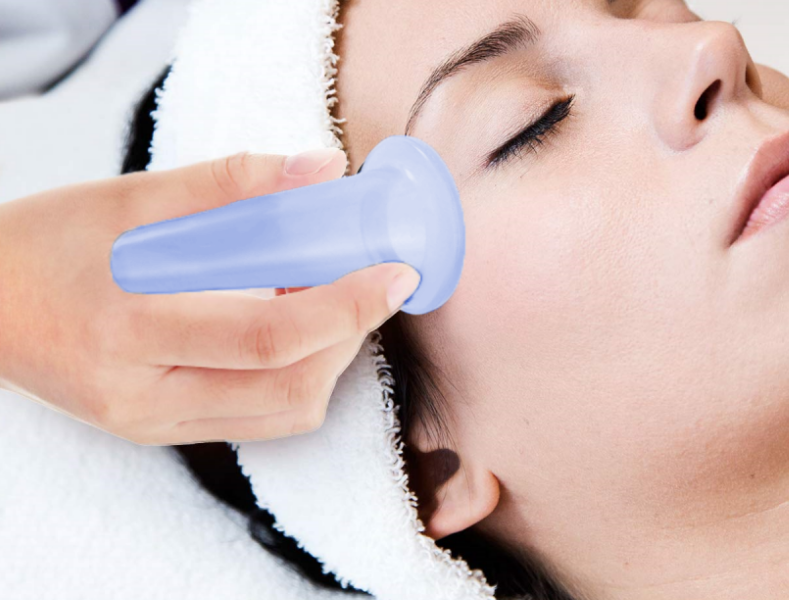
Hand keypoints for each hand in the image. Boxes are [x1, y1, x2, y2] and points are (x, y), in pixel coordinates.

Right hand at [0, 149, 420, 444]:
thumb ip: (230, 182)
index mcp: (131, 330)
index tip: (395, 271)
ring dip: (330, 360)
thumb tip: (323, 168)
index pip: (267, 335)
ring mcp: (152, 424)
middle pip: (287, 386)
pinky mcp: (160, 433)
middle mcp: (144, 396)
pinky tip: (295, 334)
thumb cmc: (46, 245)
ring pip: (281, 413)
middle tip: (372, 281)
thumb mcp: (127, 199)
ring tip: (332, 302)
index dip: (345, 306)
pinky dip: (297, 379)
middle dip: (351, 334)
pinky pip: (257, 421)